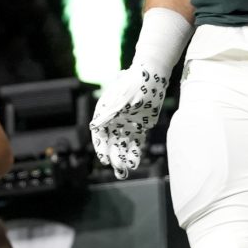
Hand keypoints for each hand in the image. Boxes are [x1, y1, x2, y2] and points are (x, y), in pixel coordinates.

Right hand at [90, 63, 168, 179]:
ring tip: (125, 172)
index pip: (99, 135)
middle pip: (111, 143)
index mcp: (105, 113)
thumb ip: (109, 113)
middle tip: (118, 169)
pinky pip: (136, 143)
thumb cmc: (135, 83)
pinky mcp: (140, 126)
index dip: (101, 148)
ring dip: (123, 158)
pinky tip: (134, 163)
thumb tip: (94, 127)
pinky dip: (134, 153)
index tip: (105, 160)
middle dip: (114, 157)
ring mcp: (127, 124)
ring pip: (123, 146)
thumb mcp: (122, 98)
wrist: (153, 75)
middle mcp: (114, 120)